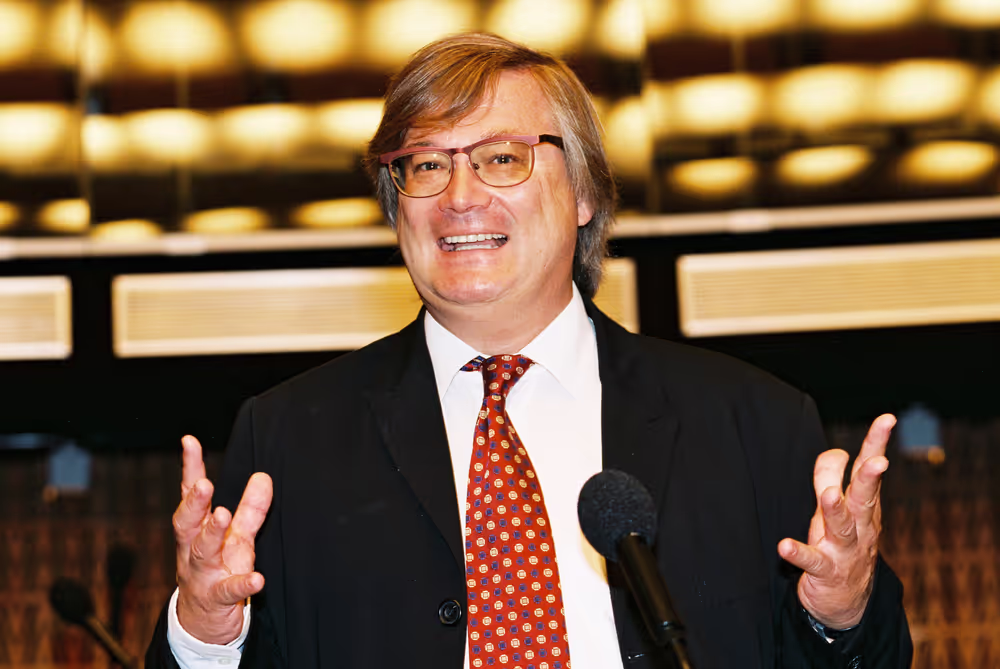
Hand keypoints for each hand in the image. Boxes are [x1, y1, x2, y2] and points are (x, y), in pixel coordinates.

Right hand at [173, 435, 272, 643]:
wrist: (203, 623)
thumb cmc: (218, 570)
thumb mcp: (237, 538)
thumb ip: (250, 509)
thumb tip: (264, 476)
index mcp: (196, 531)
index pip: (190, 495)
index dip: (190, 468)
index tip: (189, 442)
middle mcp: (193, 550)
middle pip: (187, 524)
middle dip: (193, 504)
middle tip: (204, 485)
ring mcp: (202, 576)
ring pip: (202, 553)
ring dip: (211, 533)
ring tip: (223, 515)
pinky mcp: (217, 599)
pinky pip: (228, 591)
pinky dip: (243, 584)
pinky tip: (258, 578)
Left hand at [777, 414, 895, 628]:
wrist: (847, 604)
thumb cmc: (842, 546)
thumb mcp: (837, 510)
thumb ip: (832, 477)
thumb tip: (836, 450)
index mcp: (863, 506)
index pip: (870, 470)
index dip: (878, 444)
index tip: (887, 419)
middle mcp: (859, 527)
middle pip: (865, 498)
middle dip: (870, 479)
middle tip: (878, 461)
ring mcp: (844, 551)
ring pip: (842, 529)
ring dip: (835, 511)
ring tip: (828, 495)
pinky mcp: (826, 572)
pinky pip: (812, 562)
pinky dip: (799, 553)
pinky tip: (784, 546)